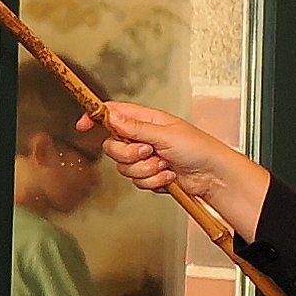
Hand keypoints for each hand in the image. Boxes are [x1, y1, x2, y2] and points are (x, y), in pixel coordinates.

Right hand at [88, 101, 271, 240]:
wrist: (212, 176)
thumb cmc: (199, 148)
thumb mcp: (165, 134)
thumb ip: (136, 128)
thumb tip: (112, 117)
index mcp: (146, 120)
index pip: (113, 114)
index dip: (96, 117)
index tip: (83, 125)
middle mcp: (143, 138)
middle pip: (113, 146)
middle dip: (129, 154)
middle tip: (148, 152)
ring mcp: (145, 158)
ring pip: (124, 167)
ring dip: (145, 170)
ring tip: (165, 165)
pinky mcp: (149, 175)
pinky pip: (137, 181)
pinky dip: (153, 181)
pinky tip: (168, 177)